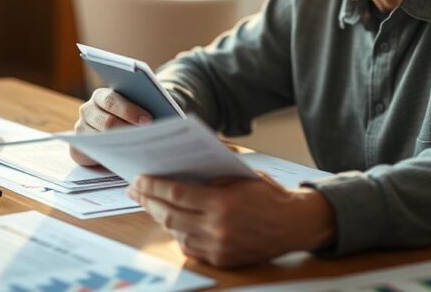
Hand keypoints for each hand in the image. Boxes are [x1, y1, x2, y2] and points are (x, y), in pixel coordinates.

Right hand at [70, 87, 151, 165]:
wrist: (115, 131)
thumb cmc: (130, 117)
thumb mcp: (135, 108)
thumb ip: (143, 108)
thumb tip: (163, 115)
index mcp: (101, 96)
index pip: (112, 100)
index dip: (130, 111)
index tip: (148, 120)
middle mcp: (87, 110)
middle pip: (106, 122)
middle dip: (127, 130)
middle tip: (145, 138)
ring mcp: (81, 128)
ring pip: (98, 139)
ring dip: (119, 145)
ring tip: (137, 150)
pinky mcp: (77, 147)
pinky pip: (88, 154)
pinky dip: (106, 157)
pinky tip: (123, 160)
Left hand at [127, 172, 334, 267]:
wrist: (295, 224)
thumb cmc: (269, 195)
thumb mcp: (242, 175)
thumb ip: (212, 175)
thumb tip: (179, 171)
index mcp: (222, 202)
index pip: (176, 193)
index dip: (153, 186)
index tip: (139, 179)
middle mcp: (217, 228)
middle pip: (169, 215)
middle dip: (148, 201)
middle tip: (136, 191)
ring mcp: (218, 247)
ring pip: (176, 233)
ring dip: (160, 217)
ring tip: (151, 204)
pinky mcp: (221, 260)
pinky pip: (189, 247)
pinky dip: (178, 233)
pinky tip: (173, 222)